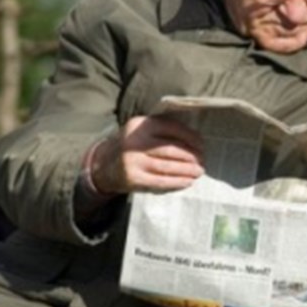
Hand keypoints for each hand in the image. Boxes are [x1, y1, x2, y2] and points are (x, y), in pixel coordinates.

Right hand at [88, 116, 205, 195]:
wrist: (105, 165)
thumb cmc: (133, 147)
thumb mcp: (142, 132)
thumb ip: (163, 132)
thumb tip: (196, 141)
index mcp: (140, 125)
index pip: (171, 128)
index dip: (190, 137)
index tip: (202, 145)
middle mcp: (135, 142)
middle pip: (171, 149)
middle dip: (191, 156)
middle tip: (202, 161)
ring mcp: (132, 161)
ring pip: (167, 166)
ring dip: (187, 170)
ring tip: (198, 172)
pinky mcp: (133, 178)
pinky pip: (160, 181)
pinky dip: (177, 182)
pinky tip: (187, 182)